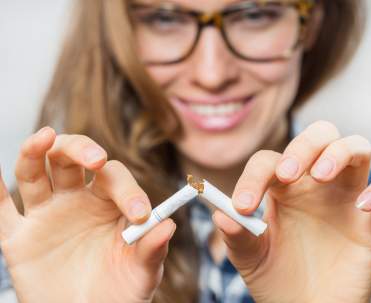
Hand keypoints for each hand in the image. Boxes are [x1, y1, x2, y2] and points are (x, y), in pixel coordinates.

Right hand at [0, 127, 175, 302]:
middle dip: (82, 150)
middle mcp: (76, 201)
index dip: (129, 191)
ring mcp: (47, 216)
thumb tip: (169, 225)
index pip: (115, 179)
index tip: (140, 216)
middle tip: (96, 158)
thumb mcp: (142, 274)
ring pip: (35, 172)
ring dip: (36, 150)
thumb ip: (152, 249)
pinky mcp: (19, 238)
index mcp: (109, 204)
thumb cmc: (120, 294)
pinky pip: (2, 211)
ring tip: (46, 137)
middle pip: (71, 159)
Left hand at [213, 121, 370, 302]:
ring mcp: (346, 197)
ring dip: (339, 152)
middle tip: (287, 173)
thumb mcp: (250, 259)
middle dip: (304, 144)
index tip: (243, 206)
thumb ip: (236, 237)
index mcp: (281, 189)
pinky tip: (363, 205)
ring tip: (321, 176)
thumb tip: (222, 215)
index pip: (269, 161)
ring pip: (356, 147)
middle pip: (319, 135)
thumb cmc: (276, 280)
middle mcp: (315, 184)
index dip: (254, 176)